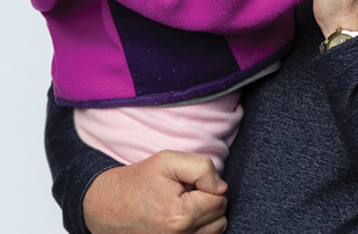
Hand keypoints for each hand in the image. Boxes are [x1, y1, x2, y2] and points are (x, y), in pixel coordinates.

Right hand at [83, 150, 227, 233]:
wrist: (105, 206)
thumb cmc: (138, 180)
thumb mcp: (168, 160)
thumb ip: (201, 167)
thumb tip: (221, 187)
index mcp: (181, 215)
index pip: (220, 200)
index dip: (208, 186)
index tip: (189, 183)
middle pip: (220, 219)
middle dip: (209, 203)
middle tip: (186, 193)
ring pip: (213, 233)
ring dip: (204, 218)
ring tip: (182, 206)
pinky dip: (196, 230)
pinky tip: (181, 220)